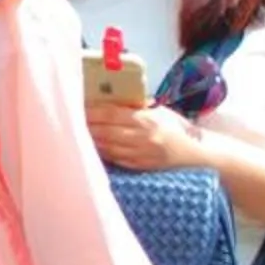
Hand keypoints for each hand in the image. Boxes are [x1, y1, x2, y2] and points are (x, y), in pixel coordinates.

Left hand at [87, 97, 208, 173]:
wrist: (194, 154)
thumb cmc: (175, 129)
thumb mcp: (160, 112)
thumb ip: (138, 106)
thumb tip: (112, 97)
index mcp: (146, 120)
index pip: (112, 114)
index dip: (92, 112)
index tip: (78, 107)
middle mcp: (142, 138)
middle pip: (104, 132)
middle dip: (86, 126)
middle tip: (70, 120)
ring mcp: (139, 154)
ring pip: (105, 147)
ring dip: (89, 140)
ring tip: (75, 133)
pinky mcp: (137, 166)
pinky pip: (112, 159)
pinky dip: (100, 152)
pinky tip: (90, 146)